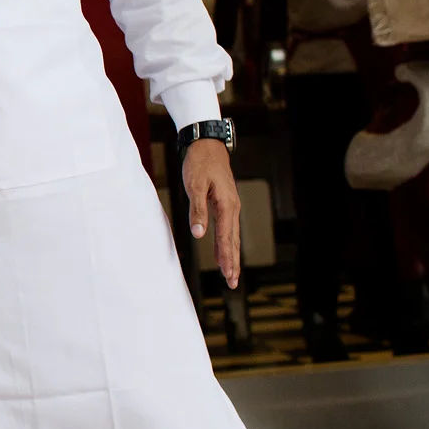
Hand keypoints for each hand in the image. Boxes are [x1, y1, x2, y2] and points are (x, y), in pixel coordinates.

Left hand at [181, 139, 242, 290]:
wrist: (207, 145)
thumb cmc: (200, 163)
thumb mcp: (195, 185)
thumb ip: (197, 210)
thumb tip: (199, 234)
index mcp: (226, 205)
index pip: (226, 237)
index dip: (226, 257)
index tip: (227, 274)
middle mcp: (232, 207)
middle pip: (233, 240)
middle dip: (232, 262)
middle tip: (233, 282)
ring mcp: (230, 206)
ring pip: (232, 236)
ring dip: (231, 255)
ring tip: (230, 273)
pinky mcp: (225, 203)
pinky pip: (227, 228)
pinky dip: (226, 242)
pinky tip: (223, 251)